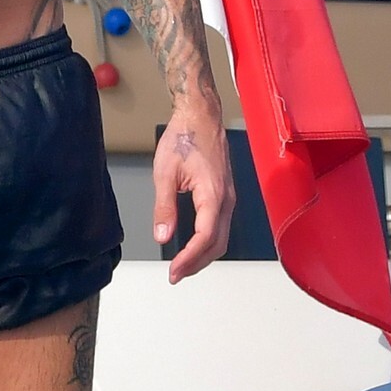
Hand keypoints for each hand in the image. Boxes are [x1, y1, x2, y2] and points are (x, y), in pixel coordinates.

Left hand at [152, 105, 234, 281]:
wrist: (201, 115)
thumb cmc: (184, 137)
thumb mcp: (165, 173)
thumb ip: (164, 207)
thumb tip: (162, 237)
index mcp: (213, 194)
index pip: (205, 238)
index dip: (189, 259)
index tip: (173, 271)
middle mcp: (226, 199)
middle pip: (217, 244)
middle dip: (197, 263)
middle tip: (175, 275)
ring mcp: (229, 197)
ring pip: (221, 237)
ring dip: (203, 255)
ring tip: (182, 265)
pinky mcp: (225, 194)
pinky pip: (221, 225)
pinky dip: (208, 242)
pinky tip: (193, 245)